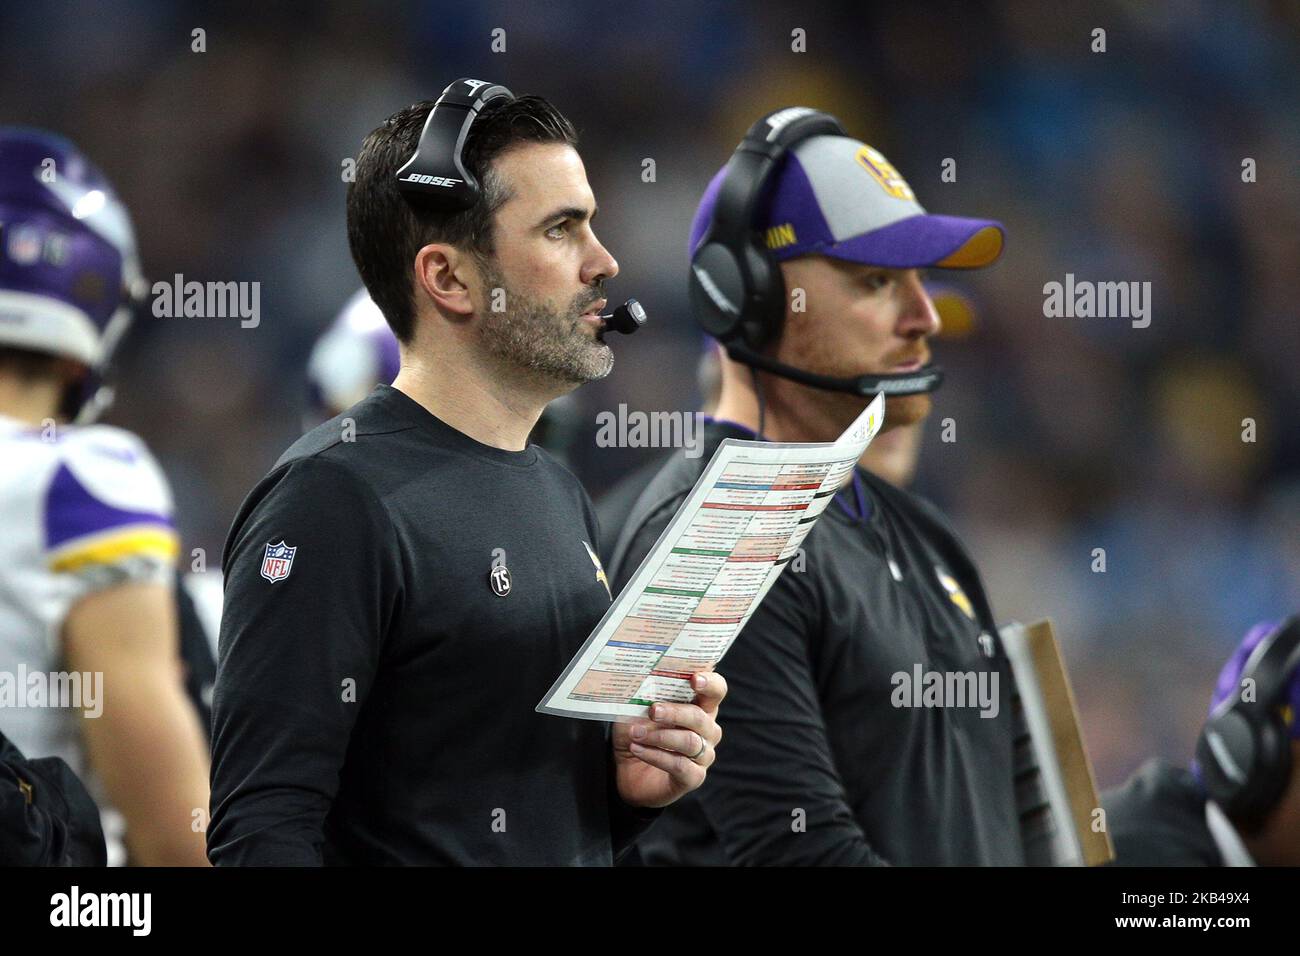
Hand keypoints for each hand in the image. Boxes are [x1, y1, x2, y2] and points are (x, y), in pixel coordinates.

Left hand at [612, 670, 726, 808]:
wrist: (626, 770)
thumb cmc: (637, 732)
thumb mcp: (636, 709)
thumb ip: (645, 695)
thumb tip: (641, 678)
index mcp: (700, 707)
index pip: (717, 691)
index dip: (710, 683)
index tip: (694, 679)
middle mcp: (708, 730)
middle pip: (701, 717)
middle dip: (675, 712)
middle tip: (652, 710)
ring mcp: (704, 755)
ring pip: (690, 742)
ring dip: (660, 736)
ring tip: (636, 734)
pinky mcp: (694, 777)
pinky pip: (680, 765)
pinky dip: (656, 756)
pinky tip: (637, 749)